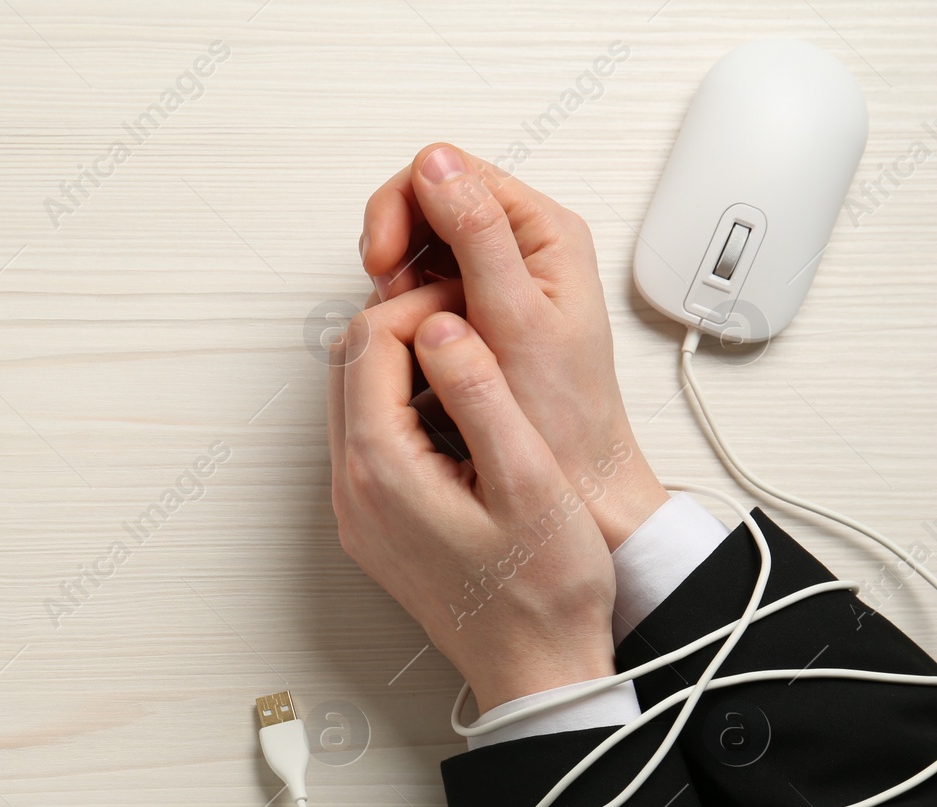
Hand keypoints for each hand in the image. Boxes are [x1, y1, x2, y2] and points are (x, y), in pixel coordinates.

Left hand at [328, 286, 616, 710]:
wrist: (535, 670)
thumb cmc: (543, 590)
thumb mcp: (527, 479)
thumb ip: (480, 394)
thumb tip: (442, 326)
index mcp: (382, 469)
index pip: (370, 343)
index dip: (422, 308)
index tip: (477, 309)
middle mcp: (352, 489)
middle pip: (350, 364)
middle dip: (405, 327)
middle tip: (475, 326)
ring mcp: (356, 510)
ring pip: (354, 399)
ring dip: (403, 366)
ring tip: (474, 362)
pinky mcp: (372, 524)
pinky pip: (368, 439)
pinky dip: (403, 407)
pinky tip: (460, 414)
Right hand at [358, 143, 668, 549]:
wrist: (579, 485)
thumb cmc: (561, 419)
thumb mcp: (516, 320)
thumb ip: (479, 237)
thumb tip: (437, 165)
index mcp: (544, 233)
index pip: (451, 172)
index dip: (403, 207)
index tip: (383, 263)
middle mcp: (521, 247)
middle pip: (428, 203)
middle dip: (394, 244)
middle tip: (388, 297)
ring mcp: (495, 280)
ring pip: (418, 246)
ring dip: (395, 280)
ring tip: (407, 327)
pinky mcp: (474, 314)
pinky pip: (420, 287)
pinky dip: (402, 308)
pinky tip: (411, 343)